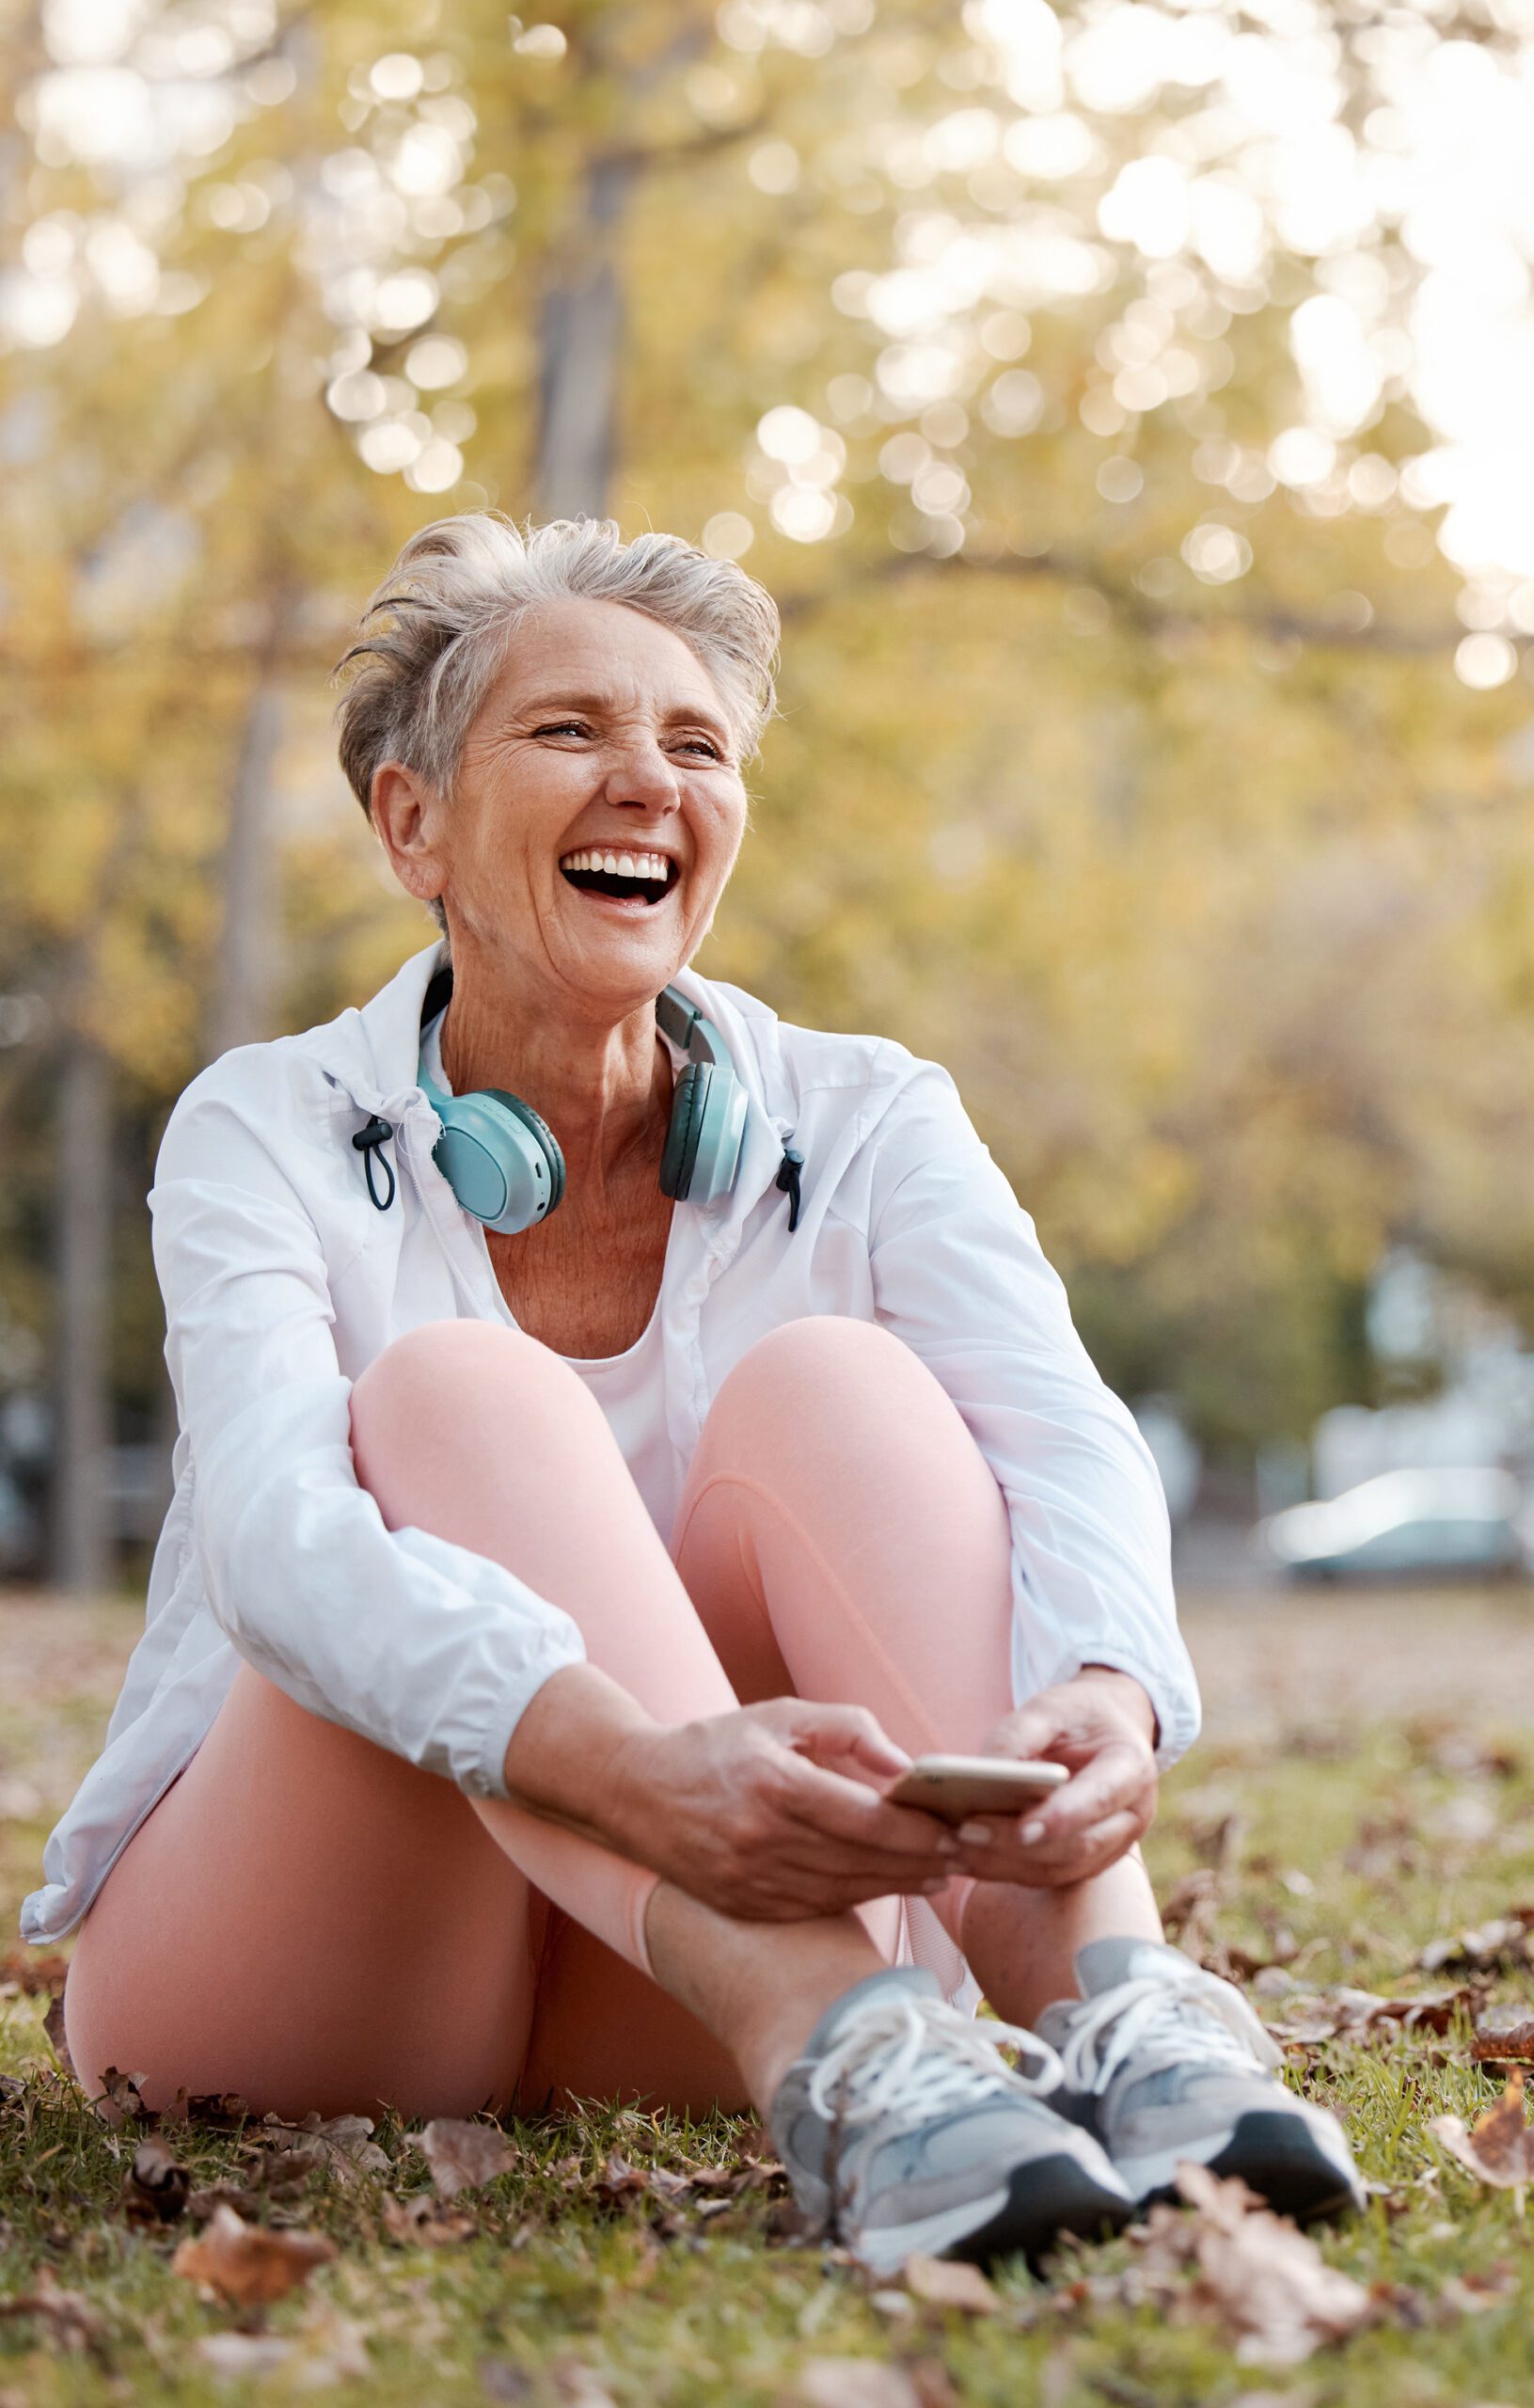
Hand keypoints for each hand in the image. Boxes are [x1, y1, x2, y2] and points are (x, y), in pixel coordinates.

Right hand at [606, 1697, 965, 1920]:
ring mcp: (749, 1879)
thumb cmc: (716, 1744)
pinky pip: (813, 1907)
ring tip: (937, 1874)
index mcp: (773, 1783)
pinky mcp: (742, 1904)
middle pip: (862, 1861)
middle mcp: (760, 1838)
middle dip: (921, 1861)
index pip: (865, 1819)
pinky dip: (855, 1897)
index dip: (918, 1832)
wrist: (635, 1791)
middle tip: (964, 1855)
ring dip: (897, 1885)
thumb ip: (847, 1729)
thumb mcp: (779, 1716)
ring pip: (843, 1890)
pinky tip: (885, 1886)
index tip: (956, 1829)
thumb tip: (904, 1764)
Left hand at [951, 1668, 1158, 1888]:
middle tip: (964, 1833)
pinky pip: (1047, 1876)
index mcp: (1130, 1767)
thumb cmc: (1079, 1715)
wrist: (1109, 1728)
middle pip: (1077, 1845)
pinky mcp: (1088, 1862)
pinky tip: (964, 1859)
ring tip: (952, 1850)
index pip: (1100, 1798)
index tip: (1021, 1828)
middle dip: (1017, 1845)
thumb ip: (1018, 1735)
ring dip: (1003, 1865)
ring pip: (1059, 1869)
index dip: (1063, 1817)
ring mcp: (1113, 1845)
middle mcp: (1131, 1815)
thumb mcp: (1051, 1706)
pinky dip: (1004, 1870)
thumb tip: (980, 1772)